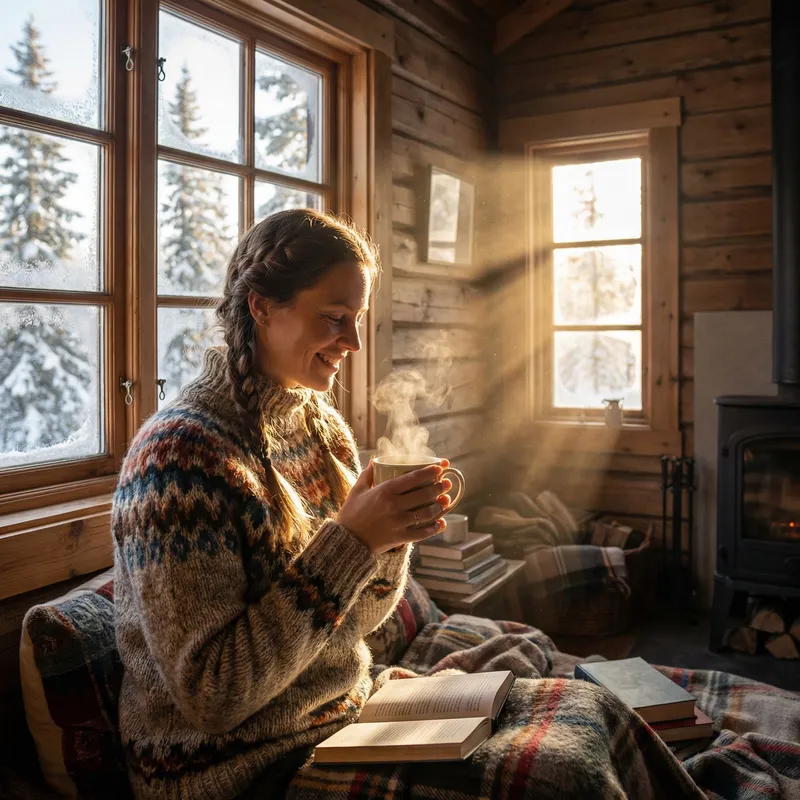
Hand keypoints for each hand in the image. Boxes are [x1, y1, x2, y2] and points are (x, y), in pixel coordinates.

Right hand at [336, 460, 452, 553]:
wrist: (346, 540)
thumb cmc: (351, 513)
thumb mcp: (357, 490)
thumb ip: (368, 474)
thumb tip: (376, 460)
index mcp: (384, 491)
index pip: (413, 478)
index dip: (429, 471)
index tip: (440, 467)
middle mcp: (393, 505)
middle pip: (423, 494)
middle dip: (439, 487)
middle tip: (447, 483)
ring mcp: (398, 522)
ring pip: (426, 512)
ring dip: (439, 506)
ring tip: (447, 500)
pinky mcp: (400, 537)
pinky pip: (422, 532)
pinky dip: (434, 528)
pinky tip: (442, 523)